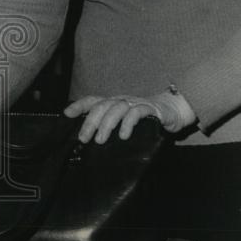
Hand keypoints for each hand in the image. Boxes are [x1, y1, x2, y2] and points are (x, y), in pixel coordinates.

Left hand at [64, 90, 195, 143]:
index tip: (66, 114)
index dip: (79, 105)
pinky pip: (136, 113)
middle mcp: (122, 101)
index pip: (93, 100)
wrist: (174, 110)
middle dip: (90, 121)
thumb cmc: (146, 119)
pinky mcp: (149, 109)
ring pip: (116, 109)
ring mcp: (135, 103)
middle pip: (102, 106)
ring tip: (101, 140)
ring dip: (106, 124)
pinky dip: (128, 124)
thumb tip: (91, 140)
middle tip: (84, 138)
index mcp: (114, 103)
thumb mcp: (125, 122)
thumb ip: (111, 127)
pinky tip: (123, 135)